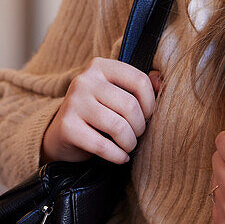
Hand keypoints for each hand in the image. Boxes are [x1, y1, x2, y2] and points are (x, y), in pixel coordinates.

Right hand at [41, 57, 161, 164]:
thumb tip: (163, 82)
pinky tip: (121, 157)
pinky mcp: (67, 127)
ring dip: (129, 143)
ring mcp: (74, 102)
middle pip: (130, 106)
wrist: (61, 133)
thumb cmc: (97, 111)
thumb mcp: (116, 93)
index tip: (148, 116)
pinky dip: (117, 156)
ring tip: (128, 146)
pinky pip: (102, 145)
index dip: (150, 103)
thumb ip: (139, 85)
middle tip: (136, 135)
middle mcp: (84, 80)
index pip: (139, 80)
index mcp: (100, 66)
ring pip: (118, 126)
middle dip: (139, 127)